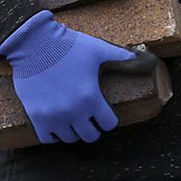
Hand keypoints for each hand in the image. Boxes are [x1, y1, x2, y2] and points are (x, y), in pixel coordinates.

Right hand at [0, 11, 134, 143]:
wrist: (34, 42)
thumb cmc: (68, 45)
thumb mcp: (98, 49)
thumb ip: (121, 56)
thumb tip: (146, 58)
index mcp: (91, 97)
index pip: (108, 124)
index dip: (108, 120)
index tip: (104, 115)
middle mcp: (74, 111)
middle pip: (90, 136)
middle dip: (92, 128)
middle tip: (89, 120)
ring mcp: (54, 115)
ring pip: (69, 138)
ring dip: (73, 131)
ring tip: (72, 121)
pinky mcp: (36, 116)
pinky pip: (47, 138)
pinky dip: (52, 134)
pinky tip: (55, 125)